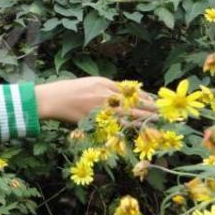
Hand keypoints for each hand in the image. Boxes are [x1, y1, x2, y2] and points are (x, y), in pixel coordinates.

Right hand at [35, 77, 155, 124]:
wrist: (50, 99)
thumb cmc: (67, 90)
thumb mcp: (88, 83)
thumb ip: (105, 88)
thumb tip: (121, 94)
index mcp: (102, 83)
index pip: (129, 91)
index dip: (144, 97)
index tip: (156, 102)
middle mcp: (103, 94)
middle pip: (132, 102)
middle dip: (149, 108)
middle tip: (164, 113)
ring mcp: (99, 107)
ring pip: (126, 114)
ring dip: (143, 119)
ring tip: (157, 122)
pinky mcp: (93, 120)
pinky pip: (113, 125)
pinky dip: (126, 128)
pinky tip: (136, 131)